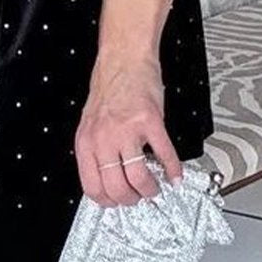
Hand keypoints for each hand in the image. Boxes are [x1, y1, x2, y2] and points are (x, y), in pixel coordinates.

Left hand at [75, 47, 182, 207]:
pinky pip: (164, 154)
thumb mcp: (91, 121)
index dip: (107, 201)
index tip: (117, 203)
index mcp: (86, 141)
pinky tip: (175, 173)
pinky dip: (173, 169)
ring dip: (151, 190)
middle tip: (139, 197)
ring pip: (138, 178)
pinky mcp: (150, 122)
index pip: (92, 186)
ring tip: (156, 187)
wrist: (124, 59)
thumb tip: (108, 176)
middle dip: (131, 200)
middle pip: (116, 188)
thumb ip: (97, 148)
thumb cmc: (110, 86)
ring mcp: (127, 130)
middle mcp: (104, 138)